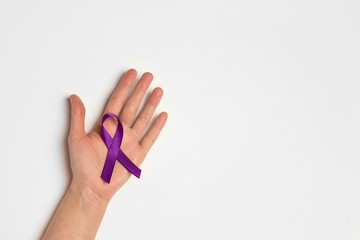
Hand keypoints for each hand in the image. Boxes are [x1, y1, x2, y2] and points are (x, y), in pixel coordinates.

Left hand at [67, 69, 167, 201]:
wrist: (93, 187)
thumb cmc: (82, 166)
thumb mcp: (76, 138)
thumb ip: (78, 117)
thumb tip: (74, 96)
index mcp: (105, 125)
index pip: (117, 100)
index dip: (124, 86)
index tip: (131, 74)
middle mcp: (120, 130)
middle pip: (132, 105)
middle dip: (140, 90)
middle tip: (148, 76)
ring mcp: (130, 141)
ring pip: (143, 118)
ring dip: (151, 104)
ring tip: (158, 91)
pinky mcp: (138, 153)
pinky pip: (150, 137)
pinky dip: (157, 126)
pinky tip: (162, 115)